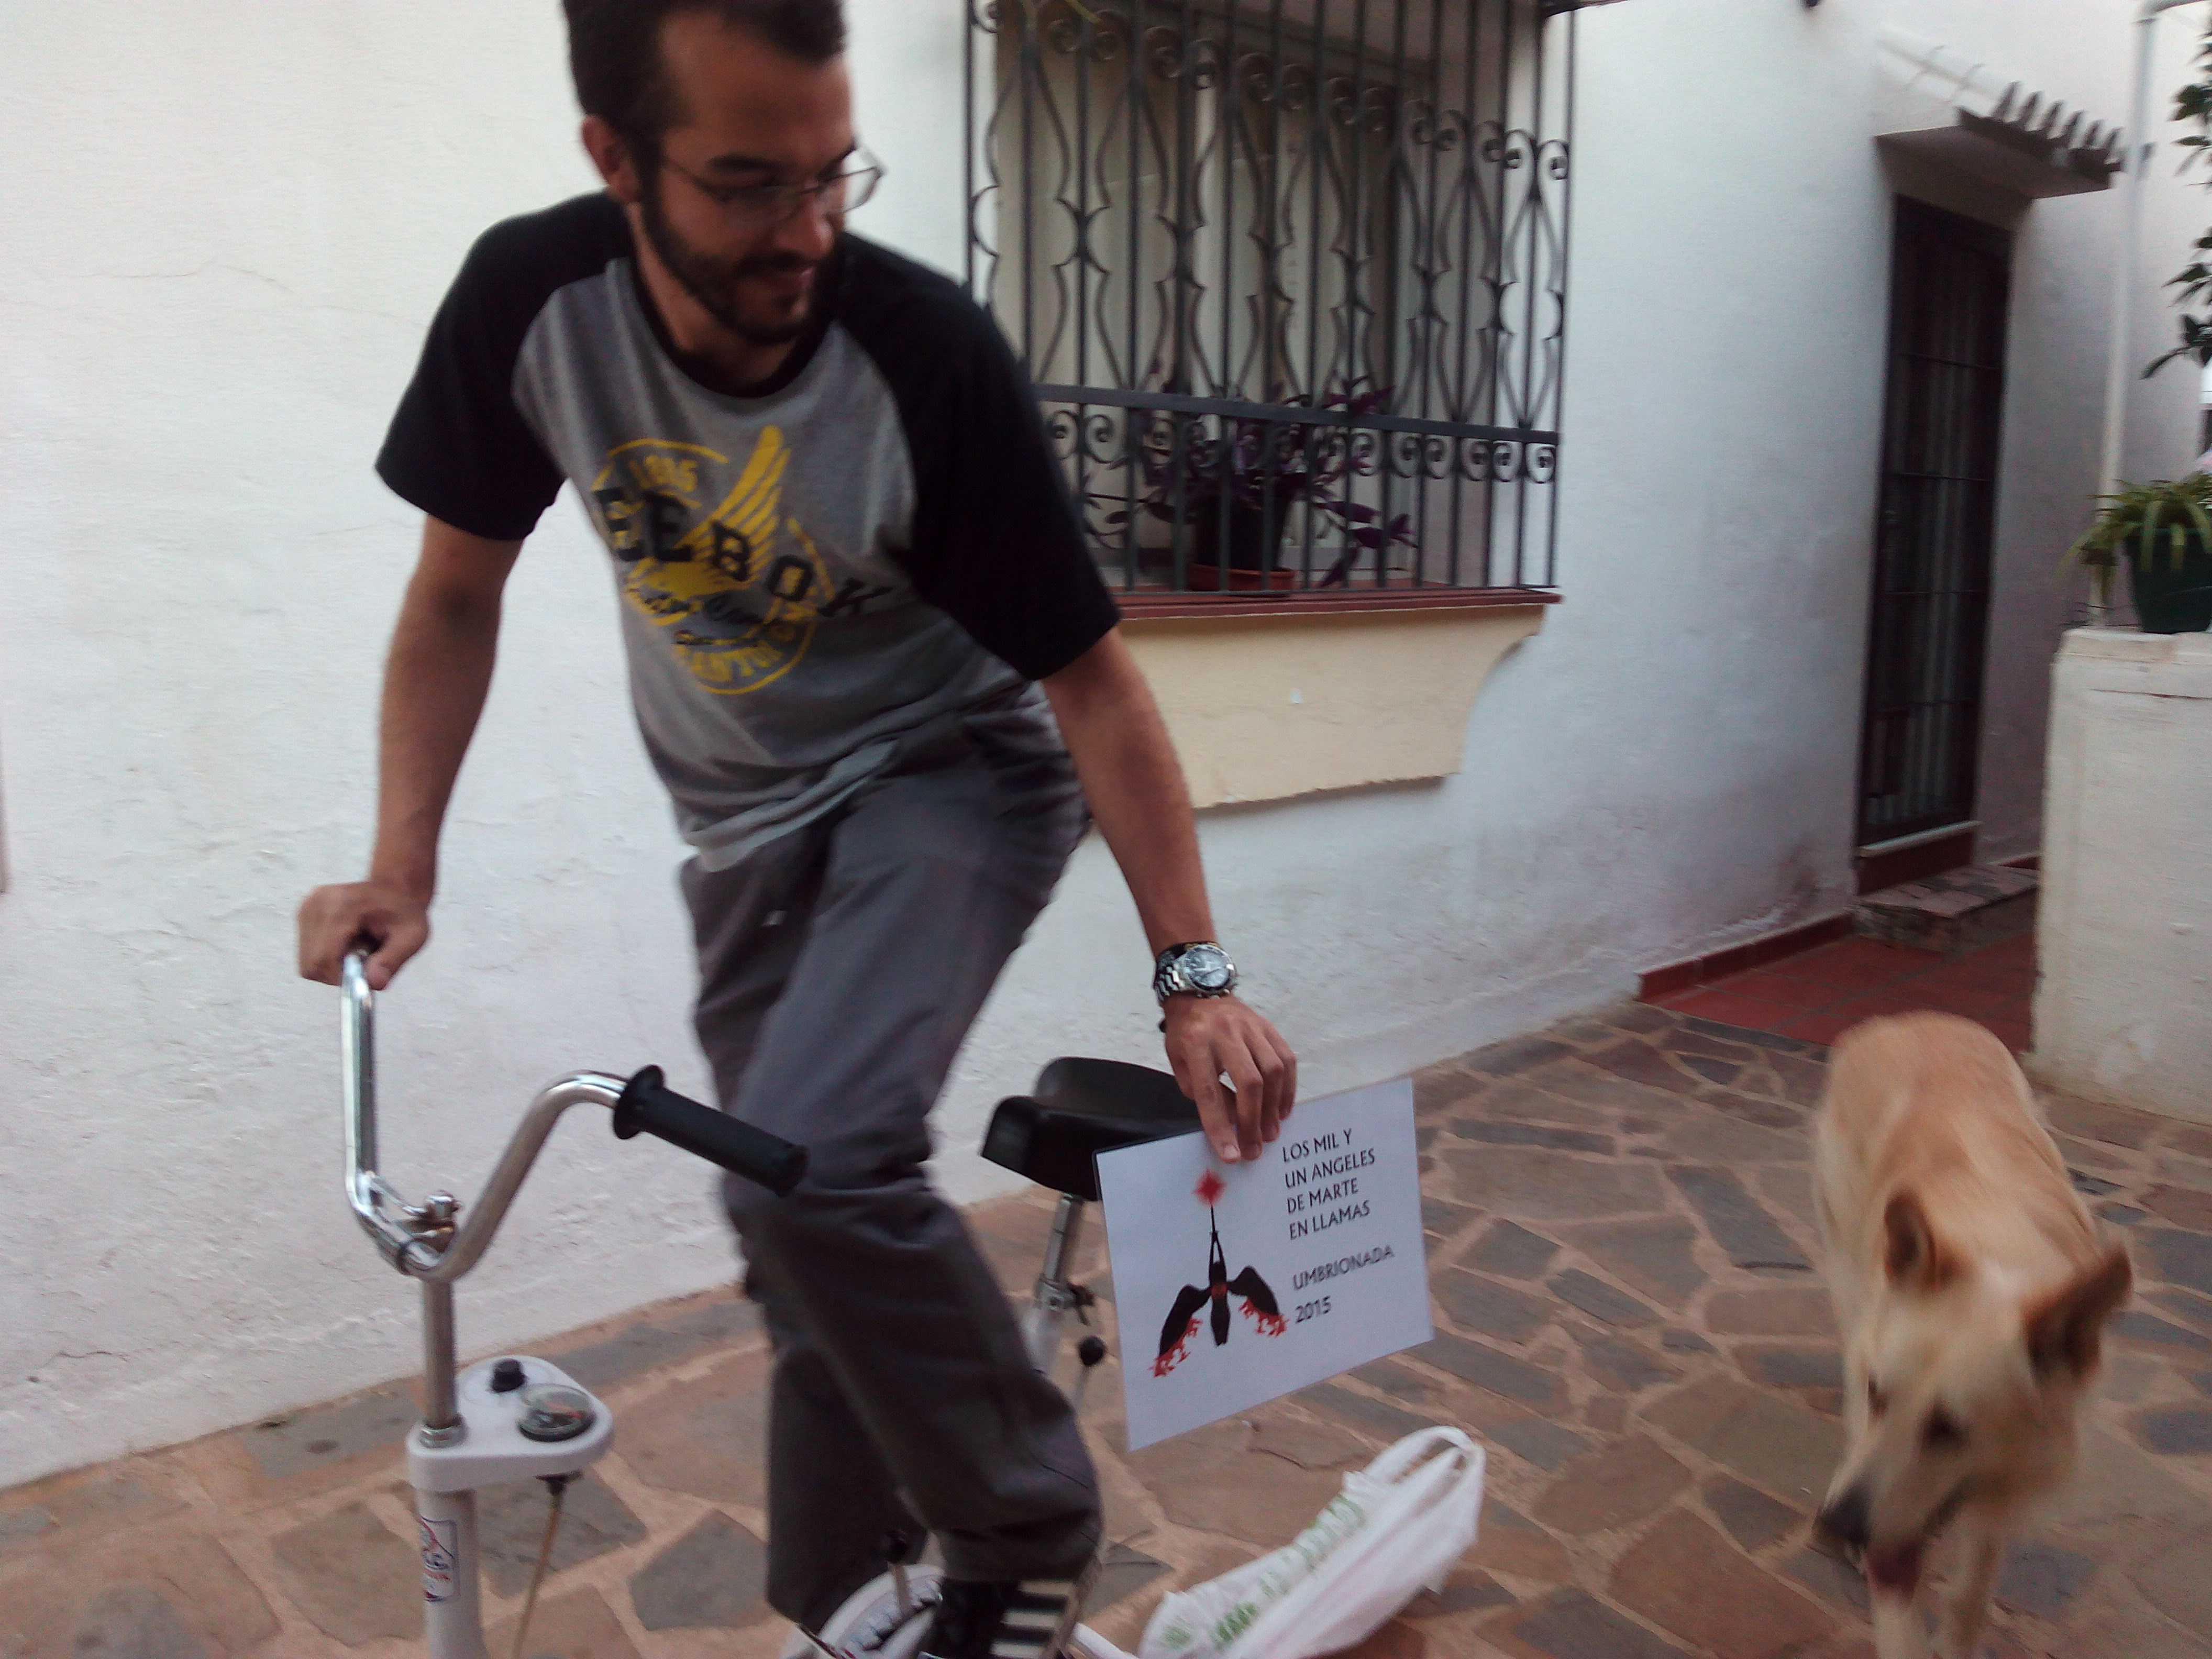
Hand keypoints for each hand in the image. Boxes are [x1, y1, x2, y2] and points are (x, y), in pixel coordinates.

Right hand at [297, 880, 429, 988]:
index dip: (340, 977)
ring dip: (330, 965)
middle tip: (361, 963)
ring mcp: (308, 907)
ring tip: (356, 950)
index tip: (363, 973)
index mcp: (342, 907)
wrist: (394, 888)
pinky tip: (345, 943)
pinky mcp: (304, 913)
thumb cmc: (404, 913)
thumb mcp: (411, 937)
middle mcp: (318, 904)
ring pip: (306, 960)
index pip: (323, 959)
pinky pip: (307, 950)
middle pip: (311, 963)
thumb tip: (374, 983)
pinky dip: (325, 955)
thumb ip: (392, 961)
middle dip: (336, 973)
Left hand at [1162, 995, 1296, 1163]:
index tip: (1230, 1155)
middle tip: (1255, 1149)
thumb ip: (1203, 1093)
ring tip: (1270, 1133)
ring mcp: (1251, 1028)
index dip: (1220, 1126)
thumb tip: (1234, 1123)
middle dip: (1253, 1121)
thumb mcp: (1181, 1064)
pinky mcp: (1269, 1027)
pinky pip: (1286, 1060)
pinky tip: (1283, 1110)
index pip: (1209, 1092)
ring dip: (1273, 1108)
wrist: (1199, 993)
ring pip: (1273, 1071)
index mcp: (1196, 1043)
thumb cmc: (1186, 1035)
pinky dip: (1288, 1089)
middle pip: (1249, 1082)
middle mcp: (1226, 1033)